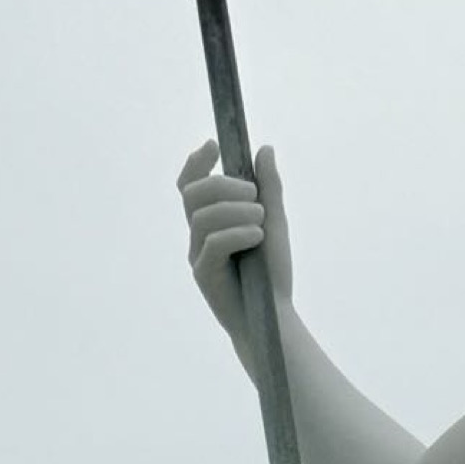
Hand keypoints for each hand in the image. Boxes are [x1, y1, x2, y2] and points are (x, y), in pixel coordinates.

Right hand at [178, 138, 292, 342]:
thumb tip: (265, 149)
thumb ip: (269, 188)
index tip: (213, 146)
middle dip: (224, 186)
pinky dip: (237, 234)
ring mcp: (198, 256)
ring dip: (236, 211)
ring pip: (202, 217)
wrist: (274, 317)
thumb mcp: (274, 222)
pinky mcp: (203, 275)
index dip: (196, 163)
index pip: (190, 184)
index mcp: (211, 220)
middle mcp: (198, 235)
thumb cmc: (272, 273)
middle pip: (193, 193)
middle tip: (255, 196)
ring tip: (261, 222)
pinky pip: (212, 243)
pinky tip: (256, 237)